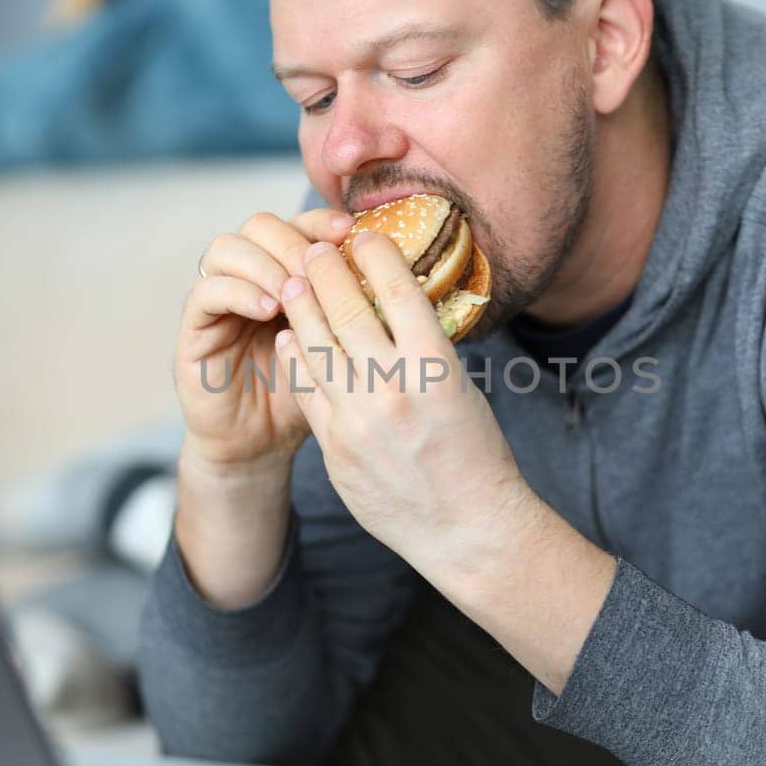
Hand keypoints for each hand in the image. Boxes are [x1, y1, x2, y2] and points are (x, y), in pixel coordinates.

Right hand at [175, 208, 354, 468]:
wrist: (261, 445)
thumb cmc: (309, 398)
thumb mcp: (342, 350)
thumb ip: (358, 312)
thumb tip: (408, 278)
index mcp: (284, 273)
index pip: (297, 224)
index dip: (320, 221)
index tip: (349, 232)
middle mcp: (248, 278)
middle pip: (260, 225)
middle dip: (292, 240)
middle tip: (318, 267)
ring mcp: (218, 299)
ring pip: (226, 248)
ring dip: (265, 263)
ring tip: (295, 289)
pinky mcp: (194, 328)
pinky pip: (206, 291)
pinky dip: (239, 292)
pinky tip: (270, 309)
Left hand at [273, 231, 537, 569]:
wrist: (468, 529)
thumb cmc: (475, 454)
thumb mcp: (460, 388)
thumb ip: (423, 350)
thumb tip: (391, 306)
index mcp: (436, 368)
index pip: (397, 290)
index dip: (375, 254)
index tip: (364, 236)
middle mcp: (393, 388)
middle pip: (345, 309)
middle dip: (324, 271)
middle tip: (313, 249)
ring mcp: (358, 419)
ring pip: (315, 345)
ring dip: (299, 306)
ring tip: (291, 282)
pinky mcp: (335, 447)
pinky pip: (306, 389)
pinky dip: (296, 357)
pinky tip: (291, 337)